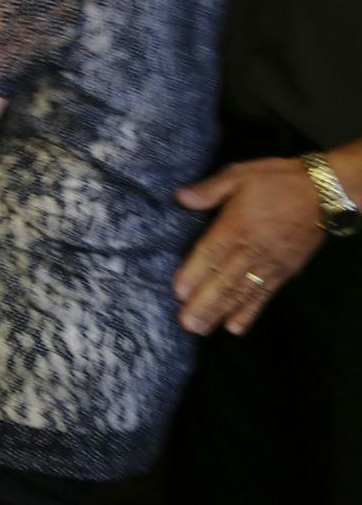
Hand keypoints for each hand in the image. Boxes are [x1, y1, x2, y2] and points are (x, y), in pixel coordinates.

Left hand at [174, 158, 326, 335]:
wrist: (324, 192)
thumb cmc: (276, 181)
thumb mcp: (239, 175)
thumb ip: (209, 189)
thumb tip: (180, 198)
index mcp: (237, 224)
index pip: (212, 252)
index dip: (195, 273)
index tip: (178, 292)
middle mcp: (253, 248)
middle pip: (225, 279)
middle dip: (204, 303)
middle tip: (186, 323)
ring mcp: (271, 263)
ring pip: (242, 292)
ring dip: (221, 312)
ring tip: (201, 329)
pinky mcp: (285, 271)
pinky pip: (265, 295)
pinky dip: (250, 312)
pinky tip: (235, 327)